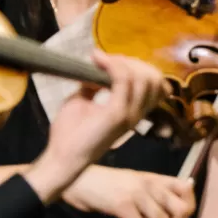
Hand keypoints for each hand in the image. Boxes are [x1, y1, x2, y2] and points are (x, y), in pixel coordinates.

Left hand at [25, 53, 168, 204]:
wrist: (62, 158)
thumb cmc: (70, 133)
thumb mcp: (83, 101)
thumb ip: (93, 85)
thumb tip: (95, 68)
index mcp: (134, 112)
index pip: (155, 84)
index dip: (137, 66)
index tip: (110, 60)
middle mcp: (137, 113)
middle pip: (154, 79)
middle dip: (132, 62)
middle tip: (106, 60)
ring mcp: (130, 114)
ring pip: (143, 78)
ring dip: (122, 62)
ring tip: (101, 61)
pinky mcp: (117, 114)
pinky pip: (123, 81)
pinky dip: (112, 66)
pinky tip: (97, 61)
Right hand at [62, 166, 195, 217]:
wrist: (79, 180)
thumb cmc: (106, 185)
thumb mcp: (134, 186)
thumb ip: (151, 201)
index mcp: (155, 178)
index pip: (186, 189)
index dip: (190, 210)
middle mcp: (150, 184)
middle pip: (180, 209)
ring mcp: (137, 194)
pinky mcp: (122, 206)